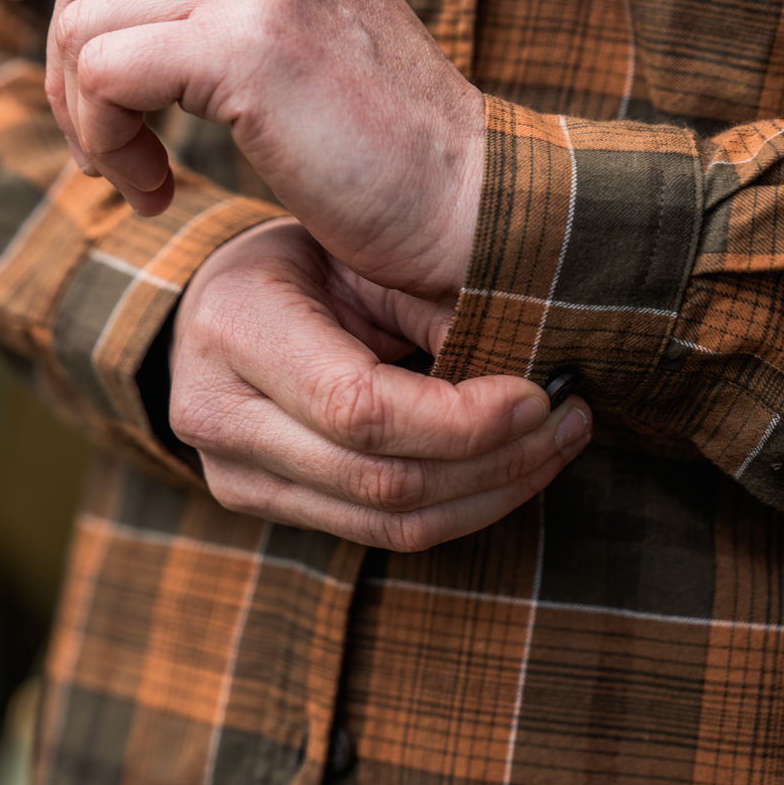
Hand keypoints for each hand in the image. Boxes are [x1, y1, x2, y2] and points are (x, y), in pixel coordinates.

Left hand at [0, 0, 484, 300]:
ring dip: (85, 119)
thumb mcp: (298, 34)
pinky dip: (103, 139)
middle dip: (63, 65)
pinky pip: (102, 72)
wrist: (469, 202)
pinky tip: (155, 191)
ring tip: (140, 178)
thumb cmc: (381, 146)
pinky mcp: (247, 44)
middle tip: (107, 148)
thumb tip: (81, 8)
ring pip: (81, 22)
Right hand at [170, 219, 591, 550]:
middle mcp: (215, 412)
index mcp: (236, 327)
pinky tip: (509, 469)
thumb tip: (532, 362)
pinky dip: (457, 507)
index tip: (539, 396)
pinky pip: (377, 531)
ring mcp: (229, 472)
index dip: (461, 420)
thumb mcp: (357, 253)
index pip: (360, 408)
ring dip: (490, 493)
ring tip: (557, 446)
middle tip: (571, 420)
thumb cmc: (300, 262)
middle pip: (381, 479)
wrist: (212, 304)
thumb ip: (427, 304)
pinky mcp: (254, 504)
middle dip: (495, 460)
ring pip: (388, 522)